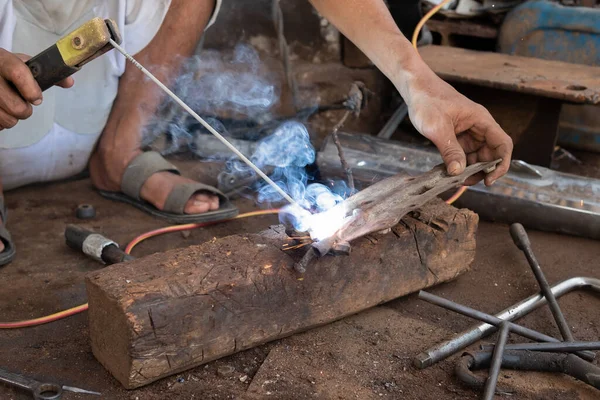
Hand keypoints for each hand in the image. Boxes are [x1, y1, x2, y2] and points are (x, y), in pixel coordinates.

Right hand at [0, 49, 73, 129]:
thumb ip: (47, 75)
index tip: (37, 99)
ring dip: (12, 118)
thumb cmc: (5, 69)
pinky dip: (1, 122)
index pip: (18, 73)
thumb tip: (69, 82)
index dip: (32, 90)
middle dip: (24, 110)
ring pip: (7, 119)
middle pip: (16, 106)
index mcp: (3, 60)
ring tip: (8, 106)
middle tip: (22, 104)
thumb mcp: (23, 65)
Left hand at [402, 67, 512, 185]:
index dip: (501, 164)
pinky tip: (447, 171)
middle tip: (464, 182)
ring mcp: (468, 134)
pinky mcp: (457, 138)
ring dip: (469, 170)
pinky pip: (463, 155)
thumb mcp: (437, 127)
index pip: (503, 144)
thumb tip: (458, 172)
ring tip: (454, 179)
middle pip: (491, 155)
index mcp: (481, 121)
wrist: (415, 88)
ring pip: (477, 157)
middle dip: (481, 171)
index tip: (489, 180)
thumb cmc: (428, 100)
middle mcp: (479, 128)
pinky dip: (458, 165)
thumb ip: (449, 150)